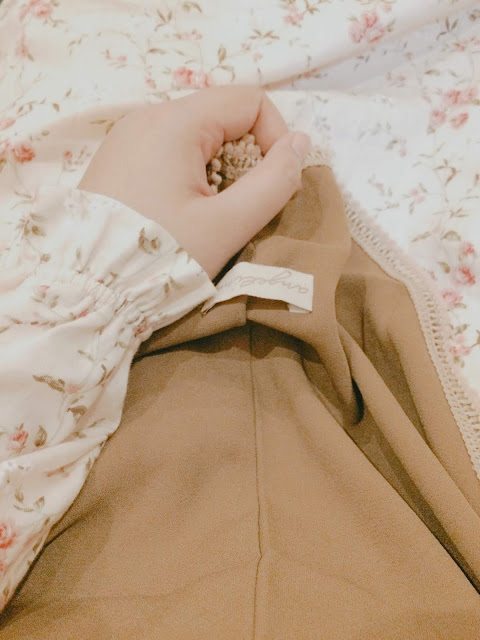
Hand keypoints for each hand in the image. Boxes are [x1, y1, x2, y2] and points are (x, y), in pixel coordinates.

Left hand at [78, 86, 310, 278]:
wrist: (87, 290)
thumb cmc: (161, 256)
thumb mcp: (227, 224)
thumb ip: (273, 182)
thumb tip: (301, 145)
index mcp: (174, 123)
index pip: (249, 102)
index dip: (277, 138)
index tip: (277, 185)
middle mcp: (146, 118)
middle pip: (222, 117)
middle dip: (247, 158)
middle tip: (244, 208)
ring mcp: (127, 139)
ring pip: (197, 137)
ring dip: (221, 171)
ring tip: (212, 216)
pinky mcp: (117, 161)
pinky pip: (169, 152)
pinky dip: (191, 176)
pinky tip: (183, 214)